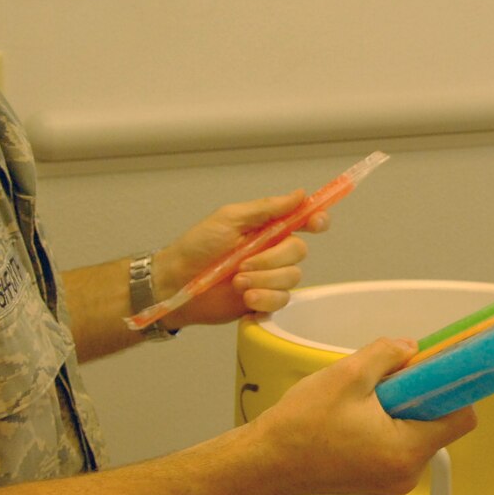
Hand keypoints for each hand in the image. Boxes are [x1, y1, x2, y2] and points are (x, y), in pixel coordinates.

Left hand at [153, 191, 325, 328]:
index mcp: (267, 228)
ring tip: (237, 282)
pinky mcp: (264, 300)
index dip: (316, 220)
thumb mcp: (229, 219)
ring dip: (263, 280)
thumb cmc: (196, 247)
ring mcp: (269, 277)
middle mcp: (272, 251)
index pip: (302, 220)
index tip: (315, 223)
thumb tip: (299, 194)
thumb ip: (267, 208)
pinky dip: (264, 298)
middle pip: (299, 251)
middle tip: (243, 263)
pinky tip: (245, 296)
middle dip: (272, 259)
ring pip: (291, 278)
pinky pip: (281, 300)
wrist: (176, 283)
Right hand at [250, 339, 475, 494]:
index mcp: (406, 449)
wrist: (264, 463)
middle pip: (438, 424)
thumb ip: (388, 354)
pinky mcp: (376, 481)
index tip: (441, 370)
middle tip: (390, 381)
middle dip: (420, 396)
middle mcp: (406, 472)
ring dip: (400, 411)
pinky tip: (357, 417)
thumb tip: (411, 349)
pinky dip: (387, 427)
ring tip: (364, 402)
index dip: (453, 388)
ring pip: (416, 434)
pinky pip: (397, 447)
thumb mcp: (348, 374)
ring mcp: (392, 480)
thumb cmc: (299, 429)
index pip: (461, 417)